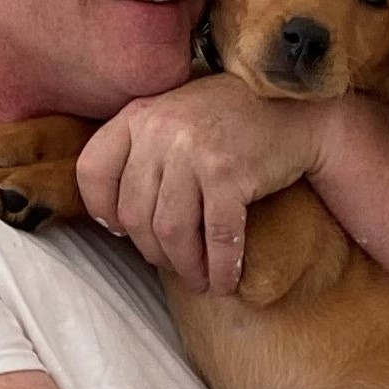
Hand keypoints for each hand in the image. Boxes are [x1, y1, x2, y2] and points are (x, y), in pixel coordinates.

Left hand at [80, 76, 337, 292]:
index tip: (124, 231)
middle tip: (176, 266)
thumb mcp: (173, 115)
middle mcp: (158, 130)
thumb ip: (140, 150)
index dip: (104, 211)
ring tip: (200, 281)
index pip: (92, 172)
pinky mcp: (228, 173)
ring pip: (171, 232)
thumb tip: (114, 223)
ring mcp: (193, 151)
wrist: (296, 106)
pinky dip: (221, 268)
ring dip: (186, 267)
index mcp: (137, 115)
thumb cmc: (230, 118)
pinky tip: (225, 282)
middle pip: (134, 214)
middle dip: (154, 252)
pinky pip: (216, 237)